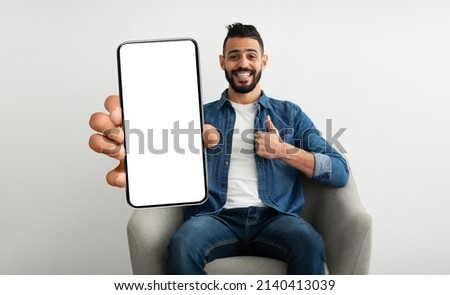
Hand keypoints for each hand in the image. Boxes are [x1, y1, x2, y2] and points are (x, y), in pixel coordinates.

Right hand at [89, 95, 219, 186]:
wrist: (181, 167)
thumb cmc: (181, 142)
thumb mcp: (195, 135)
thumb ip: (204, 133)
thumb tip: (212, 136)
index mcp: (138, 115)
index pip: (116, 103)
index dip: (113, 105)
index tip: (120, 113)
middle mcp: (124, 131)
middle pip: (99, 121)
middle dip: (105, 126)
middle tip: (123, 134)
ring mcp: (122, 151)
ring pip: (98, 143)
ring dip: (105, 147)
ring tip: (124, 154)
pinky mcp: (125, 171)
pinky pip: (111, 175)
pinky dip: (115, 177)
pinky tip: (126, 177)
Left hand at [255, 115, 283, 158]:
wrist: (281, 150)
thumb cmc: (277, 140)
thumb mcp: (274, 130)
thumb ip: (269, 123)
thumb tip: (267, 116)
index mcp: (262, 135)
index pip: (257, 134)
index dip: (261, 136)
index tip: (266, 138)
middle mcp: (260, 141)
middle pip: (256, 140)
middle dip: (260, 141)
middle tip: (267, 143)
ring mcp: (260, 147)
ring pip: (256, 146)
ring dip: (260, 146)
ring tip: (266, 147)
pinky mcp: (260, 153)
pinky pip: (257, 151)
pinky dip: (260, 151)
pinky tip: (265, 150)